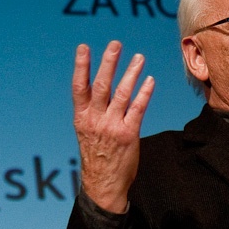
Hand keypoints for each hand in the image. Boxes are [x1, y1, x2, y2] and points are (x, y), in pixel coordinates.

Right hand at [72, 41, 154, 212]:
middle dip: (109, 62)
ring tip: (139, 57)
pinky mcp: (128, 134)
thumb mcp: (87, 133)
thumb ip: (93, 112)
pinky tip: (150, 81)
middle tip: (116, 44)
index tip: (83, 48)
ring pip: (121, 94)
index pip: (79, 87)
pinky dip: (144, 93)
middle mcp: (95, 120)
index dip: (81, 66)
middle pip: (101, 85)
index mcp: (82, 118)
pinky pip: (137, 109)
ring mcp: (111, 127)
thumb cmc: (97, 157)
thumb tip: (101, 91)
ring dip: (131, 73)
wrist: (103, 185)